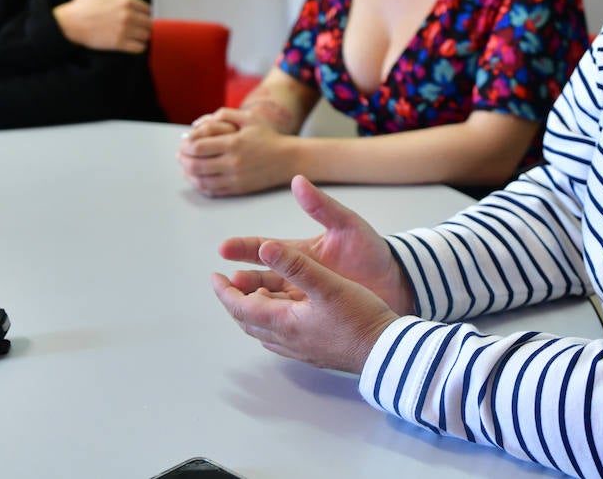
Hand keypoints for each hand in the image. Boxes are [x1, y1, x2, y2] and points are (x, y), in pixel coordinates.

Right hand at [52, 0, 150, 52]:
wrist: (68, 23)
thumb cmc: (82, 5)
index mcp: (125, 1)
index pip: (148, 9)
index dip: (144, 14)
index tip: (137, 17)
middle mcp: (127, 15)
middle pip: (149, 23)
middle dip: (144, 25)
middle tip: (136, 28)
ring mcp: (124, 30)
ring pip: (146, 36)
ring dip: (143, 36)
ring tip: (135, 36)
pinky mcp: (119, 43)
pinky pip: (140, 48)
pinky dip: (139, 47)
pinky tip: (132, 44)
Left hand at [178, 107, 292, 196]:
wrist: (288, 159)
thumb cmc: (268, 136)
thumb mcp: (249, 118)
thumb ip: (225, 114)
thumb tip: (199, 122)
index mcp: (233, 143)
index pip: (198, 147)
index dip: (185, 145)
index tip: (184, 142)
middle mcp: (232, 162)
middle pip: (195, 165)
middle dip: (183, 160)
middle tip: (180, 155)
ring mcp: (235, 178)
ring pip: (201, 180)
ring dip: (188, 174)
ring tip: (185, 167)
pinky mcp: (238, 189)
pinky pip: (212, 190)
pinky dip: (200, 185)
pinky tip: (197, 179)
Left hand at [211, 239, 398, 373]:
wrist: (387, 350)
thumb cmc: (360, 317)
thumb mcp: (327, 284)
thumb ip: (295, 265)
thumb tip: (265, 248)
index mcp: (285, 322)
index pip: (241, 308)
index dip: (225, 291)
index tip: (215, 275)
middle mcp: (288, 340)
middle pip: (248, 322)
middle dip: (234, 301)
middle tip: (229, 283)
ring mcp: (301, 349)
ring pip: (264, 332)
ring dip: (253, 312)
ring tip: (254, 293)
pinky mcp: (315, 352)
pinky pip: (280, 338)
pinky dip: (271, 322)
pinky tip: (283, 315)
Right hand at [217, 176, 416, 316]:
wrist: (396, 284)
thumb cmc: (372, 252)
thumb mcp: (347, 225)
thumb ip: (322, 206)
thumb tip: (298, 181)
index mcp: (300, 253)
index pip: (264, 248)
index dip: (243, 248)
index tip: (224, 248)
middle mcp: (296, 276)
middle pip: (260, 278)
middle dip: (242, 280)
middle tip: (227, 281)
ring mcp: (304, 298)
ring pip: (269, 301)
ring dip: (254, 302)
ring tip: (241, 301)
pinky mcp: (314, 317)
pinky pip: (286, 321)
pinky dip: (271, 322)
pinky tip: (262, 325)